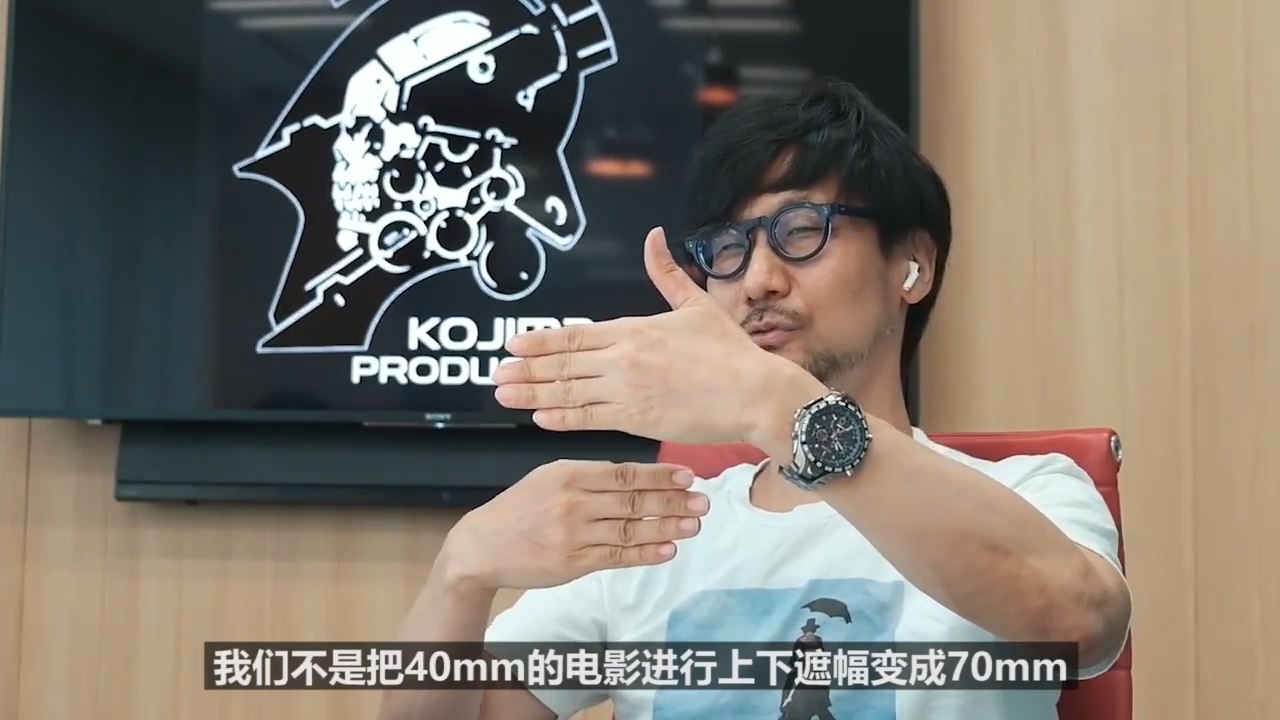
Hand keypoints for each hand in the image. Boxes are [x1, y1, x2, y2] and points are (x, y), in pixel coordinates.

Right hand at [442, 460, 707, 591]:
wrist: (482, 546)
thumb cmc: (519, 509)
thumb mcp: (548, 477)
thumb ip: (588, 476)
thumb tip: (635, 477)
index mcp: (568, 474)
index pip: (624, 473)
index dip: (659, 476)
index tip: (687, 476)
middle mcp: (573, 502)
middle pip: (633, 501)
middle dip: (672, 502)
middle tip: (702, 502)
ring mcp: (573, 534)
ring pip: (629, 530)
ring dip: (666, 528)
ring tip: (694, 526)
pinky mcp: (572, 563)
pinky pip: (616, 557)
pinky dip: (644, 553)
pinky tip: (668, 550)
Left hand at [492, 227, 815, 444]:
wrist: (755, 393)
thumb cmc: (730, 352)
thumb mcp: (696, 304)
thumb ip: (666, 273)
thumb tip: (654, 236)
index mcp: (634, 329)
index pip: (574, 335)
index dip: (540, 341)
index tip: (513, 343)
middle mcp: (624, 359)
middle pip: (564, 364)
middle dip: (526, 369)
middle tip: (497, 374)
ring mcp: (628, 391)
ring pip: (569, 392)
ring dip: (533, 394)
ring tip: (505, 395)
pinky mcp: (638, 420)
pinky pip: (590, 419)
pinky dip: (562, 418)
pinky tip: (541, 418)